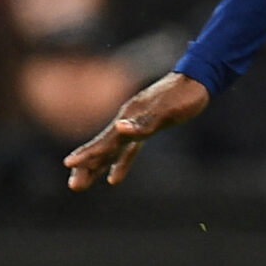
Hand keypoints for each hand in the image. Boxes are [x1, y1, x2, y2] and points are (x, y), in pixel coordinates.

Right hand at [64, 72, 209, 190]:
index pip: (104, 141)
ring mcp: (136, 125)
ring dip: (97, 167)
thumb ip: (142, 122)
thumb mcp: (165, 110)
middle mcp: (128, 123)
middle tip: (73, 186)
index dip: (87, 154)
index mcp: (129, 119)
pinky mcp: (149, 128)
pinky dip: (121, 163)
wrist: (197, 79)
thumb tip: (119, 127)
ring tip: (81, 183)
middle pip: (103, 148)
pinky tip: (113, 178)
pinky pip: (129, 149)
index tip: (68, 163)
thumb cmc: (183, 95)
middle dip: (87, 166)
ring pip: (112, 150)